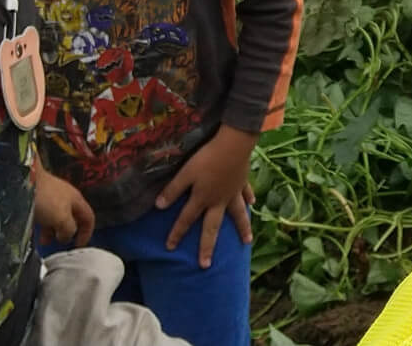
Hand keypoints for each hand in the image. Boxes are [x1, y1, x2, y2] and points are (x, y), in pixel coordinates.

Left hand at [33, 168, 94, 247]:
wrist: (24, 179)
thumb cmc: (45, 197)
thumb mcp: (62, 218)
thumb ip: (69, 230)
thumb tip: (66, 237)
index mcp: (77, 201)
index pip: (89, 218)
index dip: (87, 233)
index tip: (79, 245)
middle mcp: (67, 198)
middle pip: (72, 219)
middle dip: (67, 233)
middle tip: (60, 244)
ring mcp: (52, 197)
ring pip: (57, 218)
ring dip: (53, 231)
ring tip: (45, 241)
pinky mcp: (39, 198)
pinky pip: (45, 215)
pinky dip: (43, 225)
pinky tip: (36, 231)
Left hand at [155, 125, 257, 267]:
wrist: (233, 145)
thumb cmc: (207, 158)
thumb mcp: (186, 173)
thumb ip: (173, 190)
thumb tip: (159, 206)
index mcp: (202, 199)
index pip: (186, 220)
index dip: (176, 233)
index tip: (170, 248)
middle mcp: (218, 201)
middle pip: (212, 227)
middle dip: (208, 246)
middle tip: (206, 265)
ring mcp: (232, 193)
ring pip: (237, 215)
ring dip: (242, 228)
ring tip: (247, 241)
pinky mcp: (242, 182)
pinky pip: (246, 194)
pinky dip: (249, 199)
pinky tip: (252, 204)